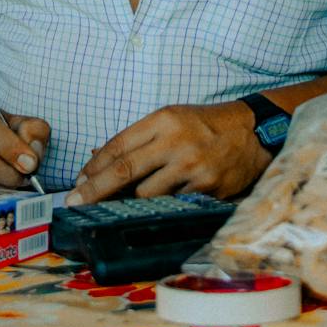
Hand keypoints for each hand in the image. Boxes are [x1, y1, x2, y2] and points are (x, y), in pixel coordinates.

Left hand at [70, 101, 270, 204]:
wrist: (253, 132)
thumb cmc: (205, 125)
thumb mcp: (171, 119)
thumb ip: (136, 139)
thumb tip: (96, 158)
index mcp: (163, 120)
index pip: (118, 145)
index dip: (94, 167)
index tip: (79, 182)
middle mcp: (176, 142)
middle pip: (124, 170)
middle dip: (94, 189)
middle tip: (73, 203)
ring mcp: (192, 167)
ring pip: (146, 194)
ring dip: (129, 202)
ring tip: (119, 205)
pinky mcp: (207, 188)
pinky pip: (172, 204)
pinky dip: (160, 207)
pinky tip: (155, 207)